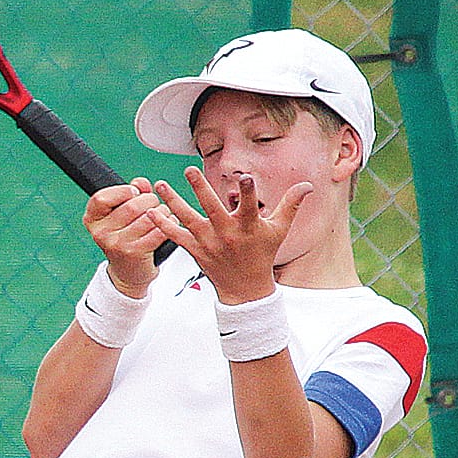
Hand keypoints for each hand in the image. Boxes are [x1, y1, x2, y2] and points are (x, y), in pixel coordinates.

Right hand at [85, 179, 170, 295]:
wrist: (128, 272)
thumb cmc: (125, 237)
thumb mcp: (120, 214)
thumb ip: (130, 193)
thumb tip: (141, 183)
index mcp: (92, 220)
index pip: (101, 198)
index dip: (122, 191)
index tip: (134, 192)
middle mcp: (101, 233)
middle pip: (131, 205)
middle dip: (150, 200)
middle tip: (154, 203)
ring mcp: (117, 244)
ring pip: (148, 216)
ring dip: (163, 211)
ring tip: (164, 214)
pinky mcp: (134, 253)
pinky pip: (158, 231)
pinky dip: (169, 224)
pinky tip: (169, 224)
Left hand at [151, 168, 310, 303]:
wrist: (245, 288)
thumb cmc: (262, 255)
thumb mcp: (278, 230)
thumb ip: (291, 205)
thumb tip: (308, 185)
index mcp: (248, 227)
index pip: (250, 206)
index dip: (248, 192)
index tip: (245, 177)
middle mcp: (226, 233)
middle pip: (211, 208)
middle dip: (200, 189)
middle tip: (190, 170)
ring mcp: (208, 242)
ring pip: (187, 219)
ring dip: (172, 202)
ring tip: (160, 185)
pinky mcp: (195, 251)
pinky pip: (175, 237)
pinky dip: (162, 225)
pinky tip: (150, 212)